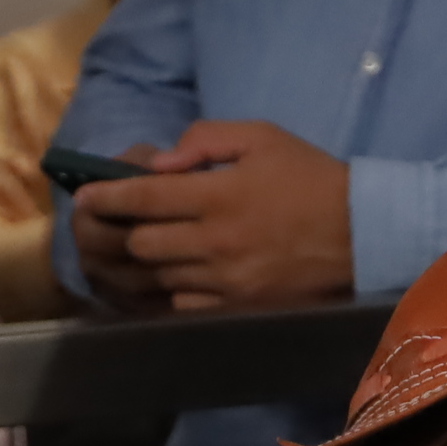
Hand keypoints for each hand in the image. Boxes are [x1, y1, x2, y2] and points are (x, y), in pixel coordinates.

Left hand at [71, 121, 352, 312]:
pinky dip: (169, 289)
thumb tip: (160, 163)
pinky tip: (172, 275)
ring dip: (144, 260)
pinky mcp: (235, 308)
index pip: (145, 197)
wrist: (361, 234)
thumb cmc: (310, 178)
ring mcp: (223, 280)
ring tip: (141, 246)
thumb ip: (206, 140)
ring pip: (156, 276)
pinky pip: (181, 303)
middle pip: (141, 243)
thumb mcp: (263, 137)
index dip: (107, 196)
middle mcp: (215, 241)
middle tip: (117, 220)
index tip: (85, 195)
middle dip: (123, 229)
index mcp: (220, 194)